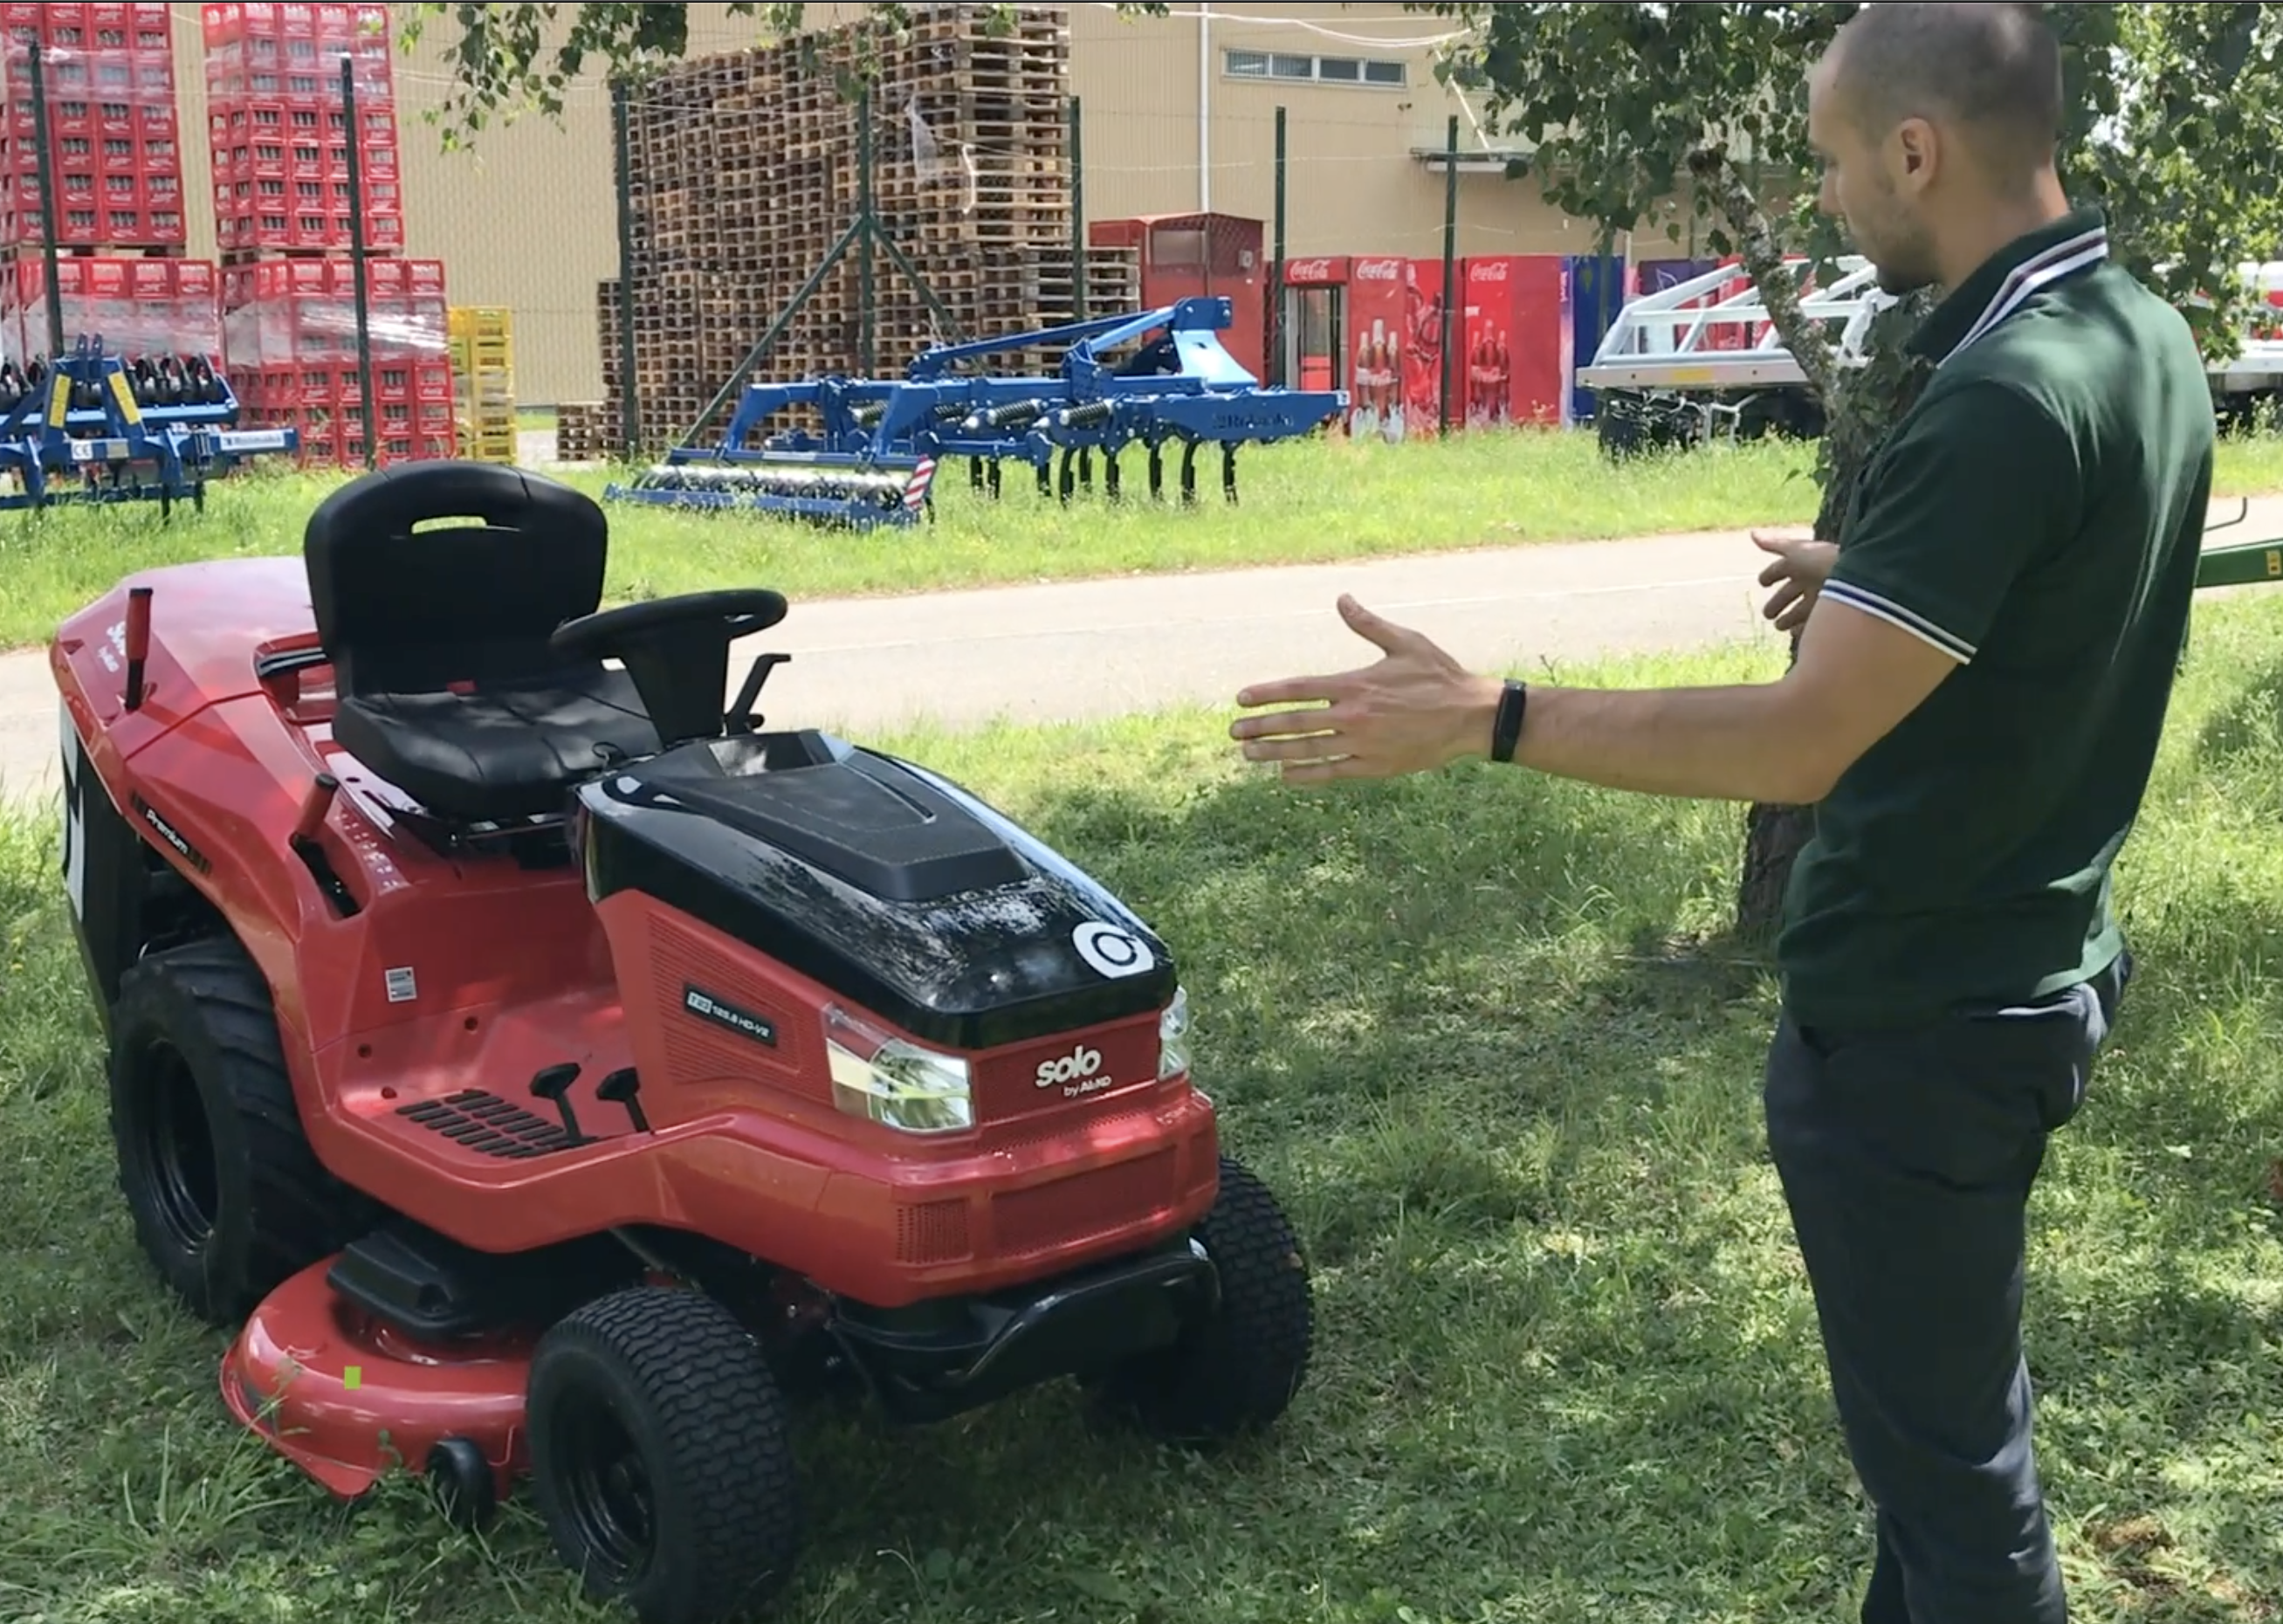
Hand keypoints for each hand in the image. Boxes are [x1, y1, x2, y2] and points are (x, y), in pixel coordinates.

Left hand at [1230, 595, 1504, 782]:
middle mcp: (1353, 717)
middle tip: (1233, 732)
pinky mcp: (1374, 767)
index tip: (1241, 699)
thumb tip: (1343, 598)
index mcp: (1355, 684)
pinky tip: (1285, 775)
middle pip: (1294, 723)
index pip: (1298, 690)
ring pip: (1307, 751)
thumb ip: (1368, 624)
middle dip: (1260, 728)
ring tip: (1248, 754)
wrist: (1470, 717)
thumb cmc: (1439, 675)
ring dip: (1274, 753)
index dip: (1266, 694)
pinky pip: (1332, 772)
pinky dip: (1306, 774)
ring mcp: (1362, 745)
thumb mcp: (1405, 641)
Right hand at [1754, 528, 1839, 633]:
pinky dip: (1803, 629)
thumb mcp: (1795, 552)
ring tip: (1779, 626)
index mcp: (1803, 564)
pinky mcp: (1829, 614)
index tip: (1762, 582)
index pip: (1782, 569)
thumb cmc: (1823, 561)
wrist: (1856, 579)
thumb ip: (1774, 545)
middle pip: (1791, 593)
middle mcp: (1812, 580)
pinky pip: (1813, 624)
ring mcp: (1821, 598)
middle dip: (1778, 602)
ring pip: (1801, 610)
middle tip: (1767, 614)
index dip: (1771, 575)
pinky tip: (1794, 633)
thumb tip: (1751, 533)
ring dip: (1789, 619)